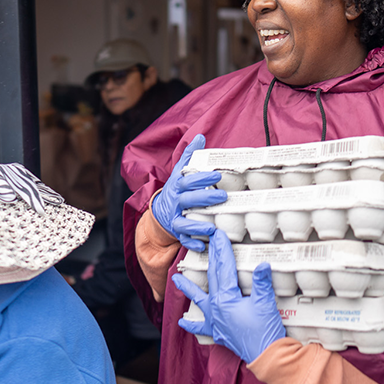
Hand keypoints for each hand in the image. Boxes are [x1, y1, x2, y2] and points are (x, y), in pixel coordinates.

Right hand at [152, 134, 226, 251]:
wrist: (160, 212)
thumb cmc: (176, 190)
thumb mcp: (180, 172)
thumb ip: (190, 156)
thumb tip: (200, 136)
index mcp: (178, 187)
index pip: (189, 181)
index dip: (202, 178)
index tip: (217, 175)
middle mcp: (176, 203)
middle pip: (188, 200)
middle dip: (205, 199)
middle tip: (223, 197)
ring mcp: (175, 219)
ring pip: (184, 224)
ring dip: (197, 226)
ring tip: (212, 228)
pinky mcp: (177, 233)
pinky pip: (184, 240)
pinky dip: (192, 244)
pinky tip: (203, 246)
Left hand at [175, 229, 284, 362]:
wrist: (266, 357)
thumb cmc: (265, 331)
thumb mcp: (265, 303)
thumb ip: (262, 282)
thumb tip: (262, 265)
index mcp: (226, 298)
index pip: (223, 267)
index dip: (222, 250)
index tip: (219, 236)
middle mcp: (216, 308)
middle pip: (212, 278)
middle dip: (211, 259)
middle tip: (208, 244)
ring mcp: (215, 320)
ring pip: (198, 300)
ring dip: (187, 289)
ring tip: (175, 279)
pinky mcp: (218, 332)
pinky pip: (201, 327)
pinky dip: (191, 325)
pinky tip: (182, 322)